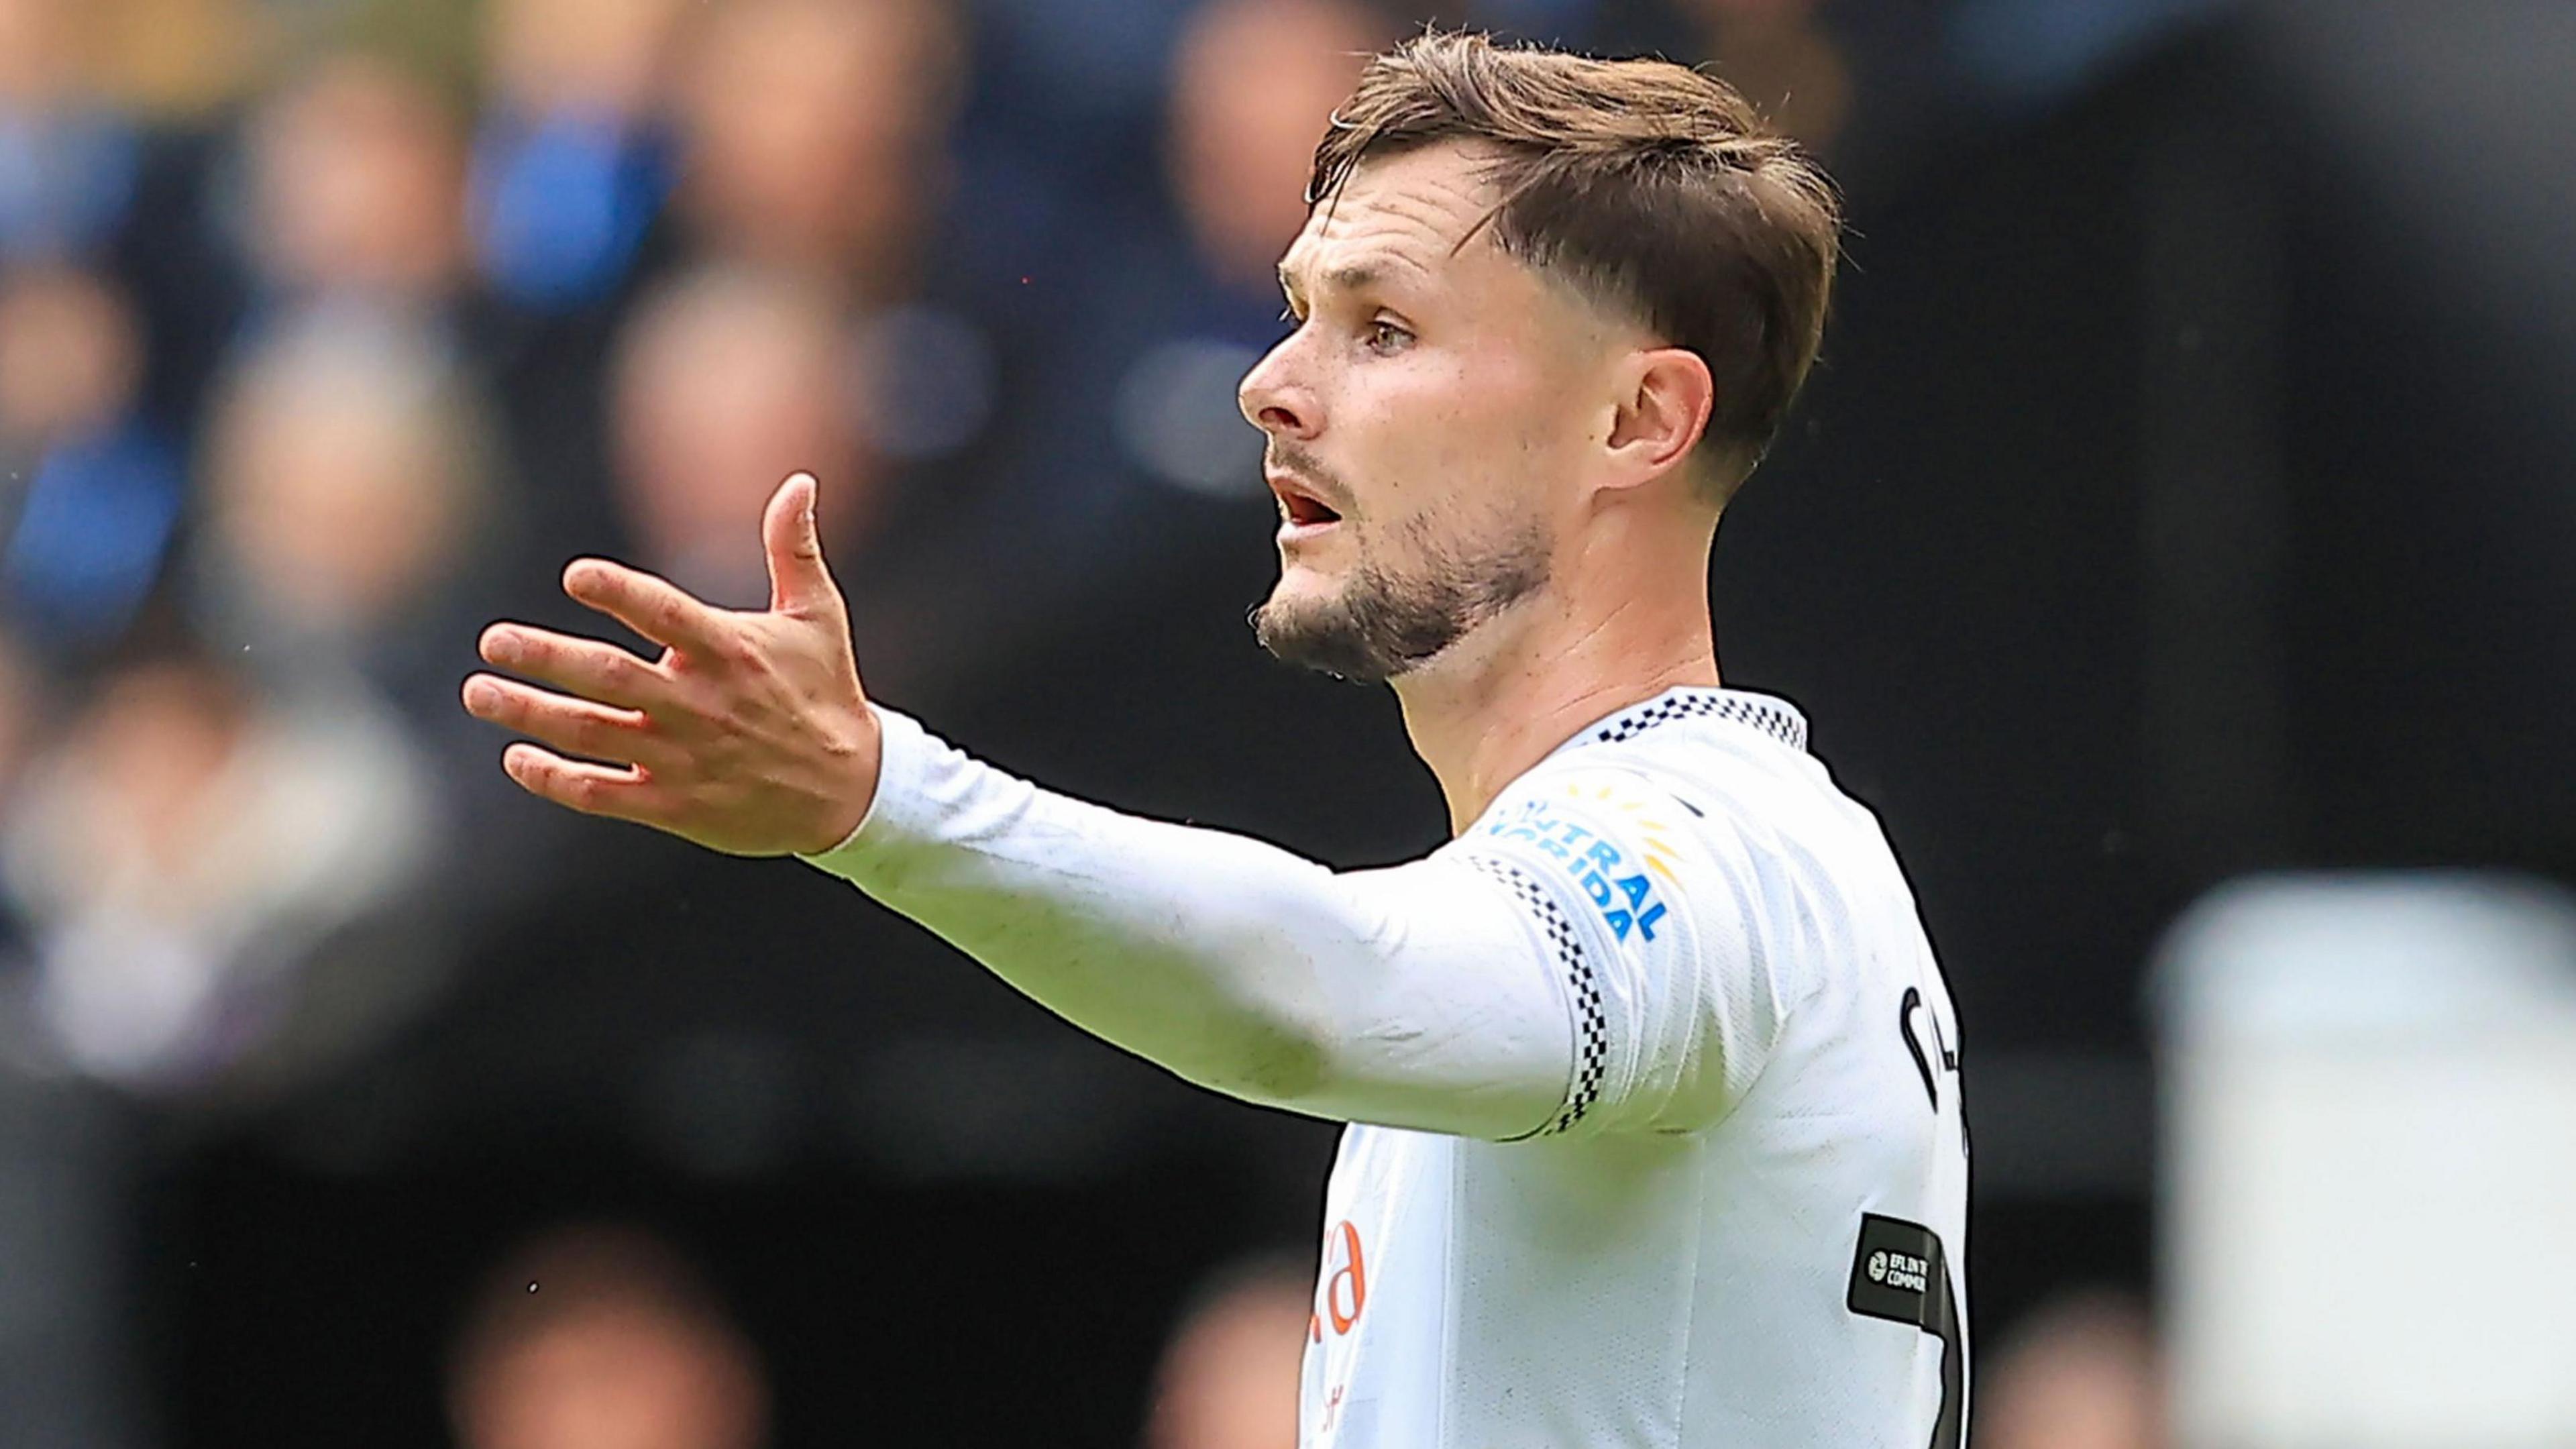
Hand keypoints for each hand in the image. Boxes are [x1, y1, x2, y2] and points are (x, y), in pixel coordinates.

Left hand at [461, 472, 880, 856]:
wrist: (851, 793)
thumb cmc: (826, 693)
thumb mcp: (819, 617)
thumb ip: (794, 549)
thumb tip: (799, 482)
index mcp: (731, 652)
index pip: (667, 615)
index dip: (621, 595)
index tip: (574, 576)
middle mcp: (701, 704)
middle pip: (610, 677)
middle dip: (545, 658)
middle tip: (492, 641)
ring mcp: (684, 758)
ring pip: (592, 734)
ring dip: (529, 713)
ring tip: (479, 691)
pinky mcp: (674, 805)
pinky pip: (601, 793)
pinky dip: (554, 779)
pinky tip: (515, 757)